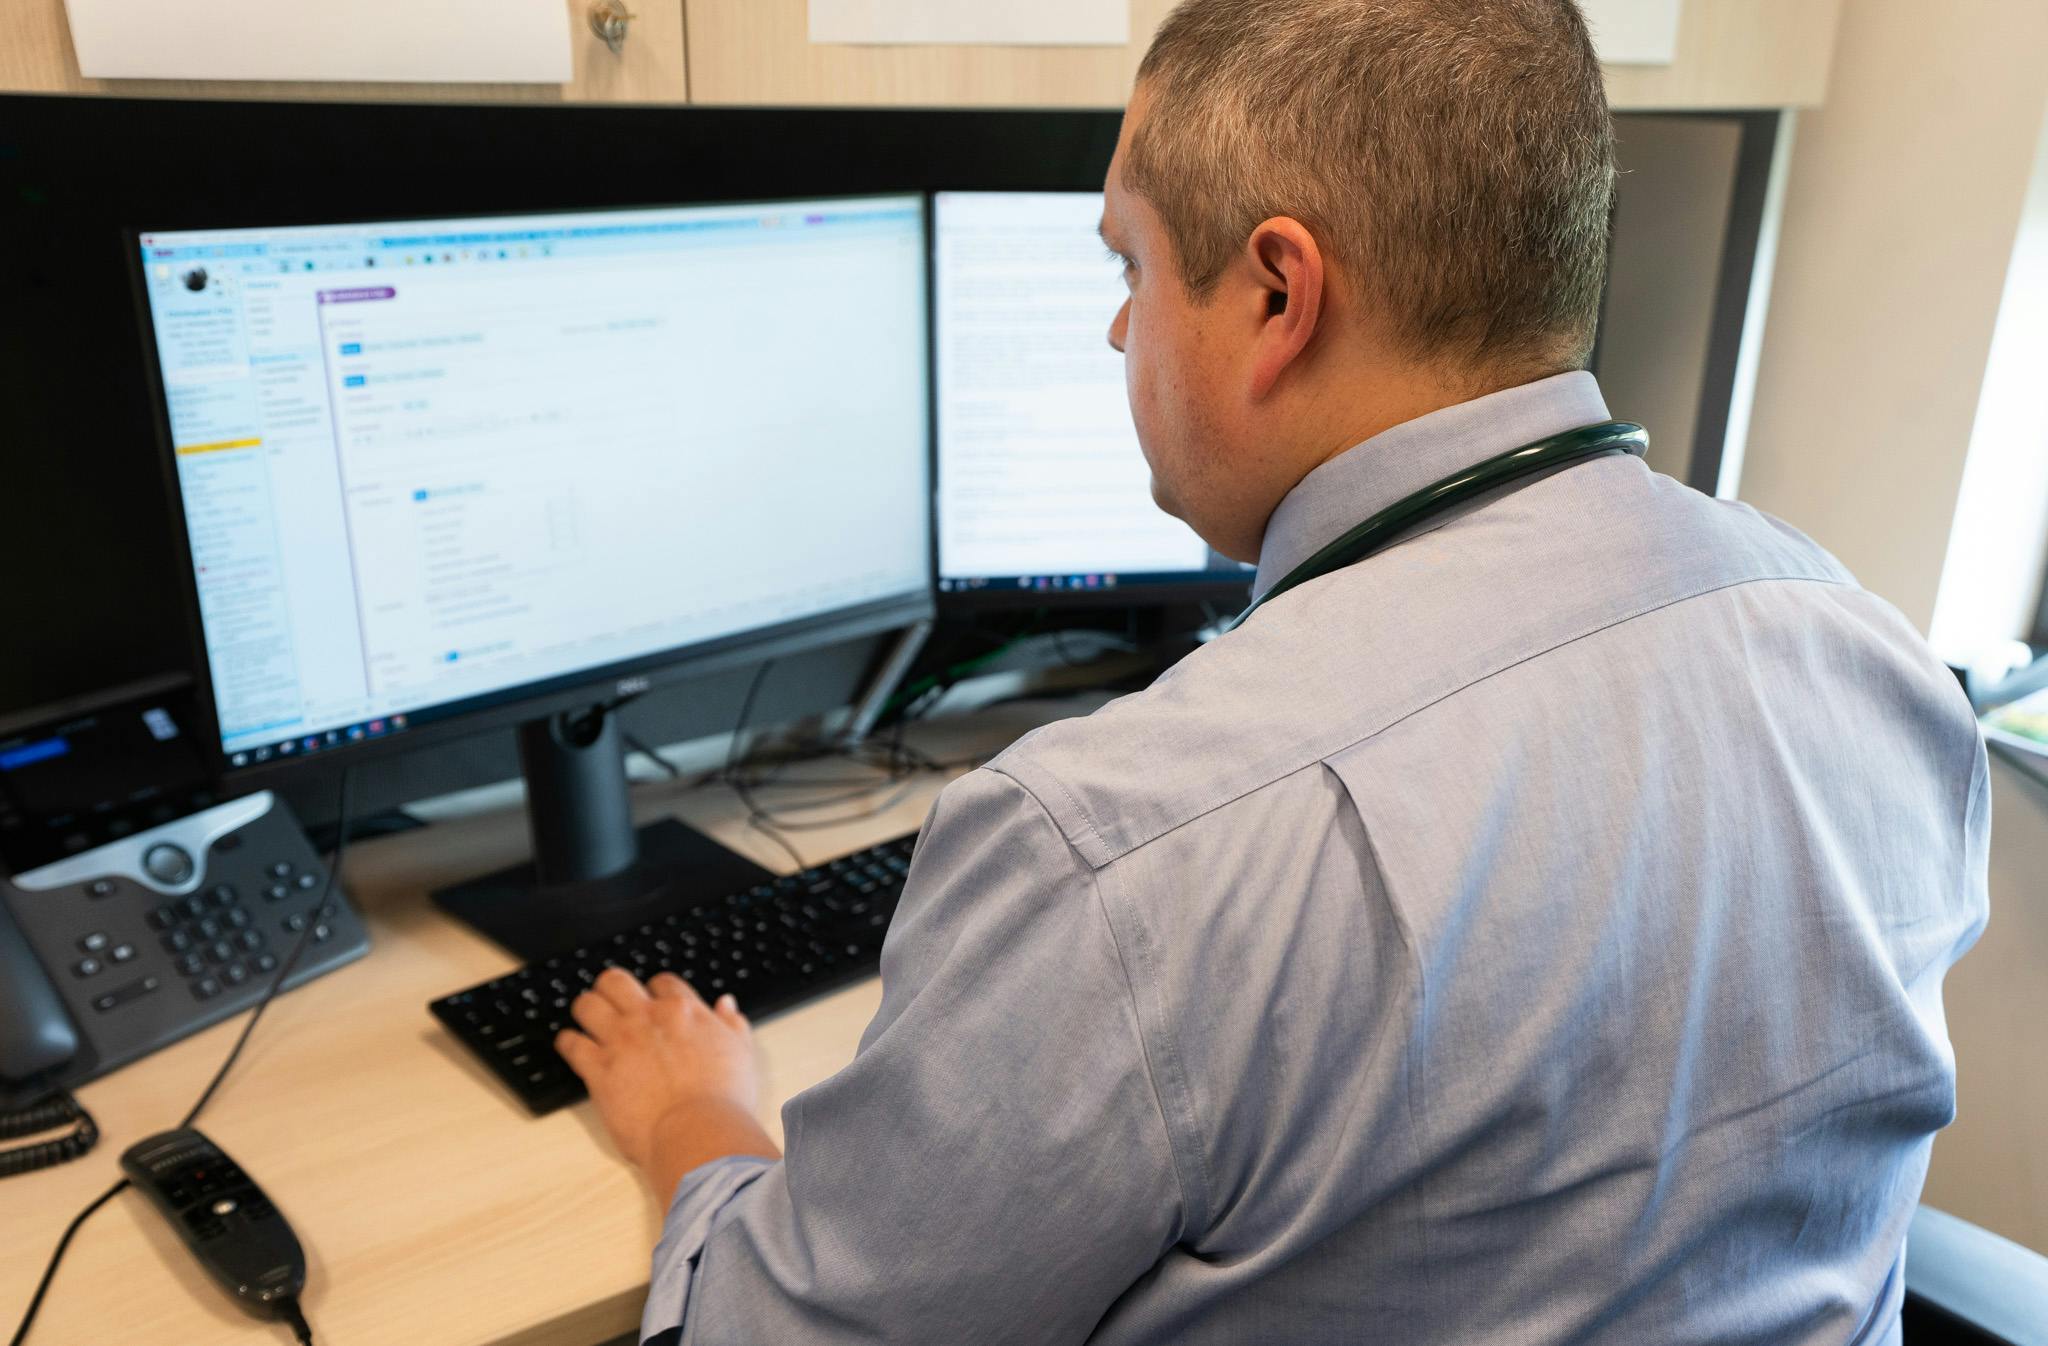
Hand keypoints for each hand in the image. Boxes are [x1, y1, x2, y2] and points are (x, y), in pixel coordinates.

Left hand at [555, 968, 779, 1196]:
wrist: (697, 1131)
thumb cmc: (723, 1100)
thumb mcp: (741, 1053)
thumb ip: (732, 1024)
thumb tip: (726, 1004)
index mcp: (684, 1012)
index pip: (662, 983)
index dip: (655, 991)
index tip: (653, 1002)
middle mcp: (648, 1018)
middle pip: (616, 981)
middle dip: (611, 988)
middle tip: (612, 1001)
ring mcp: (620, 1041)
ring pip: (587, 1005)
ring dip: (586, 1010)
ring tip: (587, 1019)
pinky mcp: (598, 1069)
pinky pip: (571, 1044)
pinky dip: (568, 1043)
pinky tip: (572, 1047)